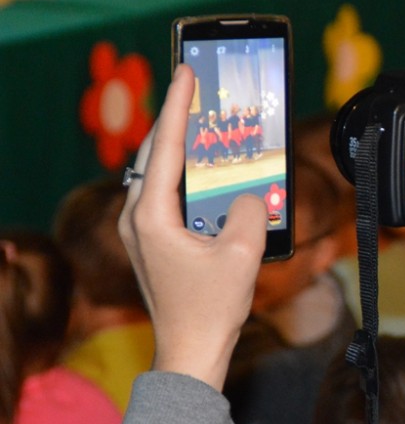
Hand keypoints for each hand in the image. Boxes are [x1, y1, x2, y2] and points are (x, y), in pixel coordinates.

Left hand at [118, 64, 266, 390]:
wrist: (191, 350)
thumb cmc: (212, 307)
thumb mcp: (243, 253)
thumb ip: (247, 210)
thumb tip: (244, 195)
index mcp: (152, 217)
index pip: (165, 147)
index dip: (178, 106)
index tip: (186, 72)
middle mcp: (137, 218)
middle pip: (155, 153)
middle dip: (177, 117)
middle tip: (196, 88)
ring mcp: (142, 230)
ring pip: (158, 172)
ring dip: (181, 145)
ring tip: (205, 120)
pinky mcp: (154, 240)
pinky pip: (167, 192)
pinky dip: (186, 173)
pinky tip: (209, 168)